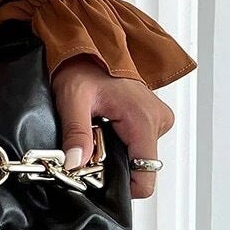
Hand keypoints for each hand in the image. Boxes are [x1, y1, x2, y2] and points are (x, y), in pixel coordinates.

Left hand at [51, 54, 174, 199]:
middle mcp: (157, 120)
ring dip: (115, 153)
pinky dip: (119, 142)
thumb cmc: (82, 64)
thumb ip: (76, 133)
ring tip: (95, 131)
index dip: (120, 186)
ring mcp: (157, 118)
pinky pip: (137, 142)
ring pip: (137, 156)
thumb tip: (76, 164)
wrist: (89, 43)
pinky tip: (104, 127)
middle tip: (88, 148)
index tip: (96, 178)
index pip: (145, 176)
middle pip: (140, 168)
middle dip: (113, 166)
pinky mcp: (151, 117)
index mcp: (144, 119)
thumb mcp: (72, 98)